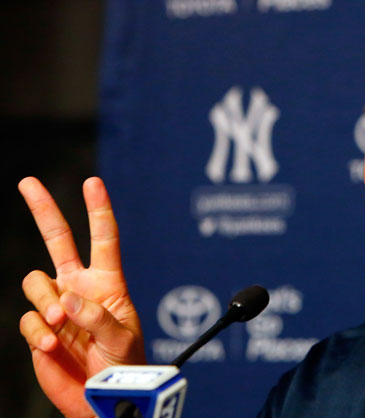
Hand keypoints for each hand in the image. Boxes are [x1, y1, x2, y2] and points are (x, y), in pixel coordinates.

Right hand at [19, 176, 145, 417]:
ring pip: (35, 282)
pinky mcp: (38, 330)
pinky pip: (28, 320)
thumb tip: (67, 299)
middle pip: (58, 240)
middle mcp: (79, 288)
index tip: (93, 182)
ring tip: (57, 324)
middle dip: (44, 210)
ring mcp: (57, 308)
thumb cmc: (124, 365)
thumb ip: (98, 317)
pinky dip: (36, 332)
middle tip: (28, 182)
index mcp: (108, 283)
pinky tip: (51, 347)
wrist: (101, 399)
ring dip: (43, 301)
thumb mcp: (122, 338)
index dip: (99, 210)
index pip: (104, 240)